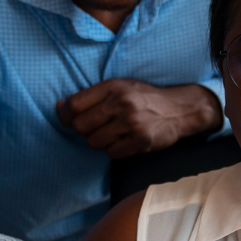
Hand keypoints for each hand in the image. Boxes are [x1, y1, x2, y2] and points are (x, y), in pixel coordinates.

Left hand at [57, 80, 221, 157]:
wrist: (180, 109)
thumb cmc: (145, 98)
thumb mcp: (120, 87)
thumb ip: (92, 96)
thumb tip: (61, 108)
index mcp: (113, 87)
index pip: (74, 105)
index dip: (65, 116)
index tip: (68, 119)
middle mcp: (121, 103)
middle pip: (81, 127)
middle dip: (84, 131)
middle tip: (95, 128)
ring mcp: (132, 123)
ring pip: (95, 143)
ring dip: (99, 141)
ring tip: (111, 134)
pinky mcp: (141, 141)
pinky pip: (112, 153)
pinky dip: (114, 150)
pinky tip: (123, 141)